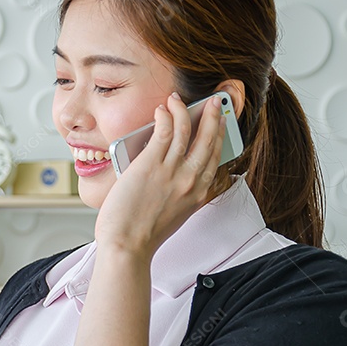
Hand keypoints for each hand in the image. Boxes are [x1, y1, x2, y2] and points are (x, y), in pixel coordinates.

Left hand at [95, 92, 226, 257]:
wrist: (127, 246)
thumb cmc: (143, 235)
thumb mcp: (174, 213)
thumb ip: (180, 192)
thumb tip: (171, 168)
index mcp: (199, 193)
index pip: (215, 157)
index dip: (219, 134)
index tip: (219, 121)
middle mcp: (191, 180)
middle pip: (208, 139)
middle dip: (212, 115)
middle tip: (213, 101)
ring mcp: (172, 171)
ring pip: (186, 130)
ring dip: (185, 110)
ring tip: (180, 99)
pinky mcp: (151, 165)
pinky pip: (165, 132)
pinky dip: (166, 116)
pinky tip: (163, 109)